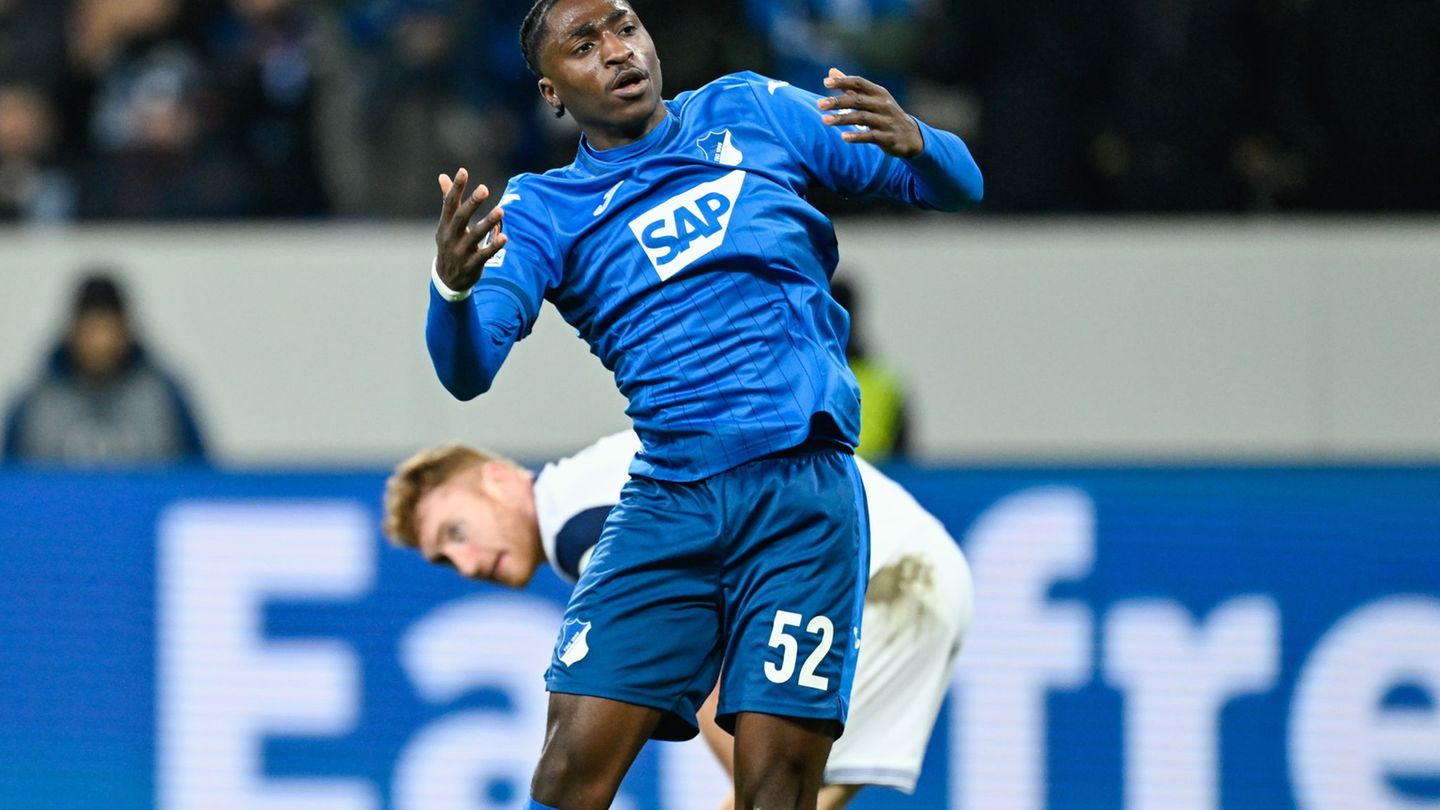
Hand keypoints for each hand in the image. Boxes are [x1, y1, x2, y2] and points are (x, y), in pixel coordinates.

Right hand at [435, 168, 506, 291]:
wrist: (447, 279)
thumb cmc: (450, 245)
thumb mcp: (445, 225)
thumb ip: (447, 201)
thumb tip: (443, 176)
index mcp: (444, 225)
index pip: (449, 204)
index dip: (456, 188)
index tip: (463, 171)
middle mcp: (451, 237)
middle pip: (461, 218)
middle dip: (472, 203)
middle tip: (484, 188)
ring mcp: (460, 252)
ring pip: (475, 236)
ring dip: (488, 222)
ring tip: (500, 210)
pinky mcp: (471, 265)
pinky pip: (484, 255)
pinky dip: (493, 246)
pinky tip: (504, 237)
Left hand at [817, 68, 923, 158]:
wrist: (911, 136)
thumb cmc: (885, 114)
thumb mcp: (872, 98)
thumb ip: (850, 87)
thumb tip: (831, 71)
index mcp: (878, 92)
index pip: (859, 83)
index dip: (843, 81)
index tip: (826, 82)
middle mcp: (883, 104)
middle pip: (857, 100)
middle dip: (838, 102)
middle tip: (819, 104)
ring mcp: (886, 121)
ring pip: (862, 118)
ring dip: (842, 118)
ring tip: (825, 120)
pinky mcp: (888, 138)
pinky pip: (871, 136)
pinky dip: (857, 136)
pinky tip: (844, 137)